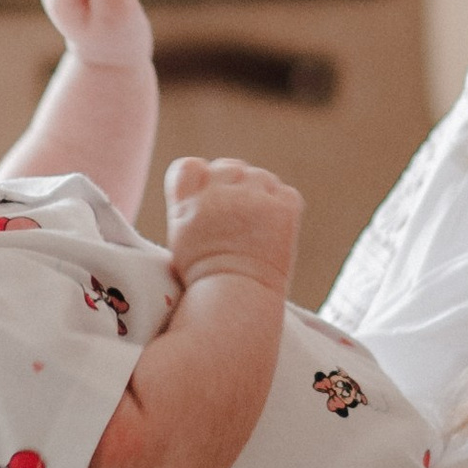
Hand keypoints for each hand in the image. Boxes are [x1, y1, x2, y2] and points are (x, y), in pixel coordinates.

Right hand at [162, 153, 299, 293]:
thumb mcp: (181, 239)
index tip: (208, 197)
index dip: (201, 178)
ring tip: (257, 224)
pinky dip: (283, 205)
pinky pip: (285, 192)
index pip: (189, 165)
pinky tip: (274, 228)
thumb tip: (207, 190)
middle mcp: (218, 195)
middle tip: (237, 218)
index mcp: (188, 203)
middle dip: (233, 186)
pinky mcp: (282, 209)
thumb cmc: (206, 280)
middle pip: (228, 167)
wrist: (237, 301)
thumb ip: (191, 207)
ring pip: (259, 176)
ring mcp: (252, 200)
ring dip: (259, 193)